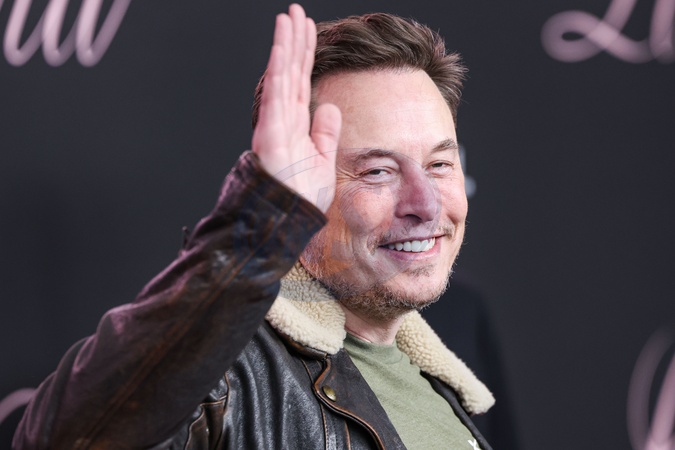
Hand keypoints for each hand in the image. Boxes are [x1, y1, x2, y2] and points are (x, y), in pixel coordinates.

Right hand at [251, 4, 340, 212]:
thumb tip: (329, 106)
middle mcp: (284, 118)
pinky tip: (282, 46)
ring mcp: (276, 122)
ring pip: (282, 75)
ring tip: (288, 17)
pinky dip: (279, 68)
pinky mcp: (271, 130)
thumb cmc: (303, 194)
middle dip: (294, 40)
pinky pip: (277, 94)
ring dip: (285, 45)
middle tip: (295, 11)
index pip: (302, 80)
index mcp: (297, 123)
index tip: (307, 28)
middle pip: (291, 71)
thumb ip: (325, 132)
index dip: (305, 54)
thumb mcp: (323, 158)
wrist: (290, 217)